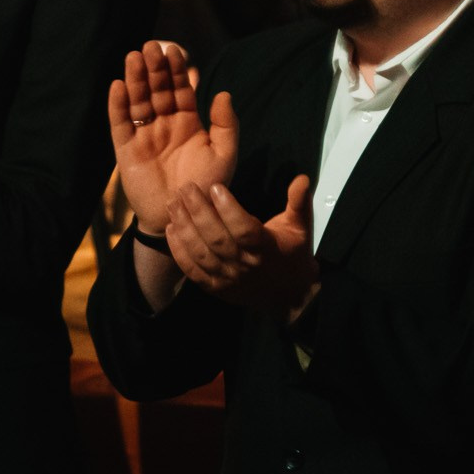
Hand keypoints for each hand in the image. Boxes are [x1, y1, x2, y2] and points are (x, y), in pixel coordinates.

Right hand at [108, 41, 235, 233]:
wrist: (181, 217)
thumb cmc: (206, 187)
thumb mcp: (224, 155)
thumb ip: (227, 125)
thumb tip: (223, 92)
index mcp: (188, 122)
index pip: (180, 89)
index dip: (177, 70)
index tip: (175, 51)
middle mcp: (164, 124)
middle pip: (157, 89)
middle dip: (154, 68)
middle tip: (152, 46)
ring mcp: (144, 135)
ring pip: (138, 101)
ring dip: (135, 79)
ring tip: (134, 57)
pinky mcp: (126, 149)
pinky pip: (120, 123)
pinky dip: (117, 105)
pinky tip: (117, 85)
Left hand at [169, 177, 317, 316]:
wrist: (289, 295)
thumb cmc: (293, 254)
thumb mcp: (301, 227)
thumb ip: (299, 202)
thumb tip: (302, 178)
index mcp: (267, 249)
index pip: (245, 230)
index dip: (229, 209)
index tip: (216, 187)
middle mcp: (245, 266)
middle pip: (217, 239)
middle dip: (198, 212)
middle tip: (186, 188)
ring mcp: (227, 279)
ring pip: (201, 254)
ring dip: (184, 228)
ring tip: (173, 204)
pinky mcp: (214, 288)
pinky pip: (192, 270)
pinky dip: (179, 251)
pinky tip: (170, 229)